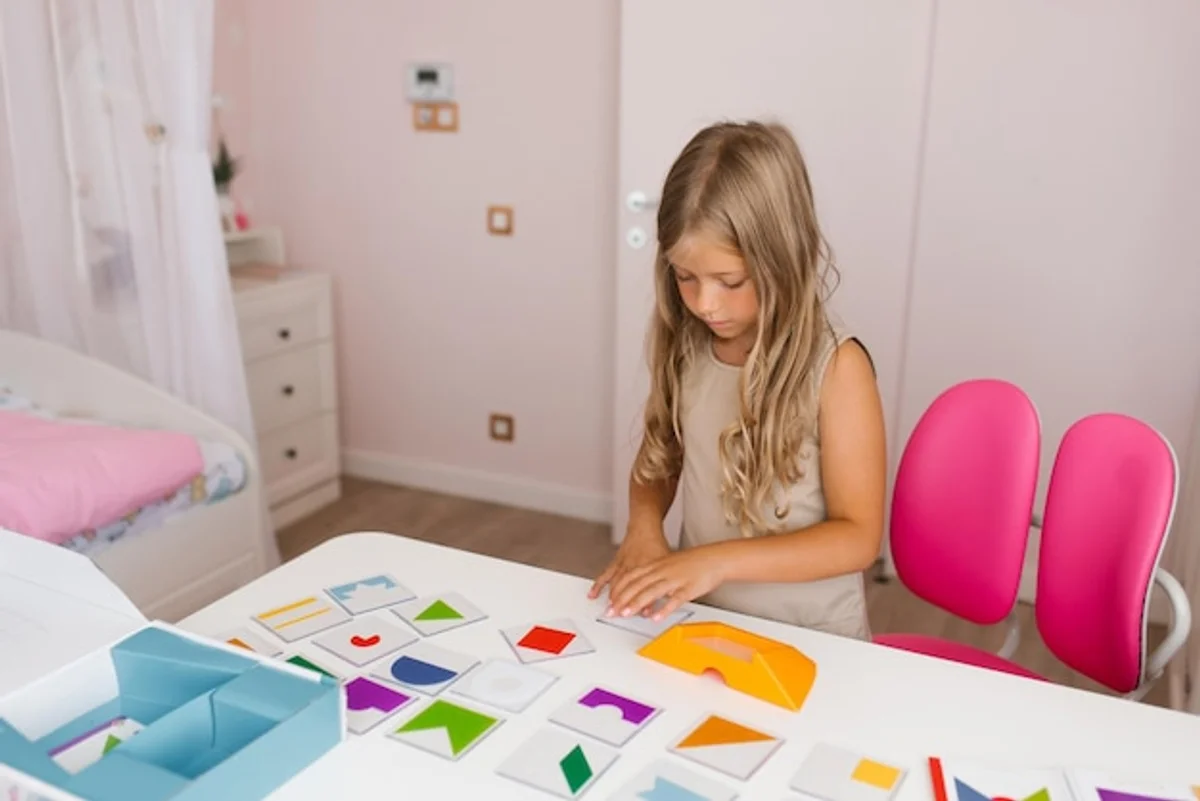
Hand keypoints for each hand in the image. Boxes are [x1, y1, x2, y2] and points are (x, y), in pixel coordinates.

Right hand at [588, 523, 669, 606]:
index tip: (641, 614)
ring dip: (613, 598)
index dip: (644, 601)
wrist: (645, 528)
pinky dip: (598, 585)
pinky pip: (605, 575)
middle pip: (628, 588)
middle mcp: (635, 567)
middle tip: (620, 615)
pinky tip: (593, 594)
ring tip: (610, 610)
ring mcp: (623, 565)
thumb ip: (666, 577)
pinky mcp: (616, 563)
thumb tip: (670, 599)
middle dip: (624, 603)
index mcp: (649, 568)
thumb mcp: (667, 563)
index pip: (646, 588)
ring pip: (616, 583)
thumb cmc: (657, 545)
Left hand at [604, 546, 728, 620]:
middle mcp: (663, 571)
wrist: (715, 558)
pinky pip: (674, 599)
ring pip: (652, 591)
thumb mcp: (668, 564)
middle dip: (622, 599)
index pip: (632, 577)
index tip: (610, 601)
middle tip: (611, 611)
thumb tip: (641, 588)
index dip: (619, 589)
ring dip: (637, 603)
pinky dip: (664, 608)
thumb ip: (654, 575)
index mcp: (657, 565)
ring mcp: (675, 579)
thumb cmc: (693, 563)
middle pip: (638, 585)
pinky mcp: (688, 588)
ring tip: (626, 614)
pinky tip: (656, 617)